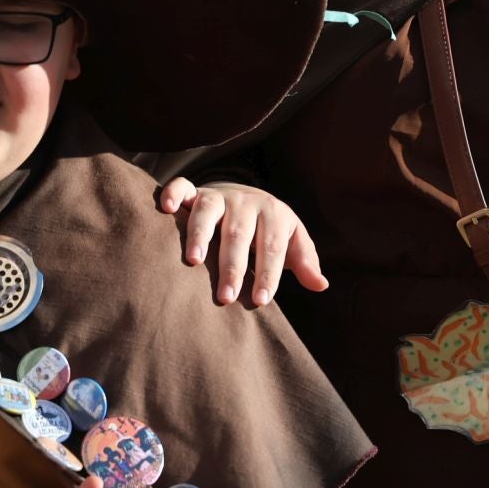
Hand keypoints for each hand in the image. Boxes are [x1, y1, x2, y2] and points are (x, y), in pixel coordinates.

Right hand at [160, 178, 325, 305]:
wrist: (247, 197)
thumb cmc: (270, 230)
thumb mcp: (292, 241)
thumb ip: (304, 262)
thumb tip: (321, 285)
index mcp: (275, 214)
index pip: (272, 247)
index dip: (268, 274)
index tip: (261, 301)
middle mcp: (246, 202)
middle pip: (239, 234)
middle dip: (233, 267)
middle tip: (226, 298)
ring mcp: (220, 195)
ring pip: (208, 211)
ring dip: (200, 236)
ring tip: (193, 262)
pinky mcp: (197, 191)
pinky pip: (183, 186)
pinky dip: (174, 193)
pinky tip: (167, 210)